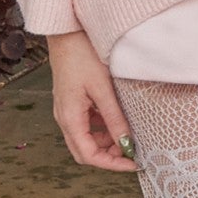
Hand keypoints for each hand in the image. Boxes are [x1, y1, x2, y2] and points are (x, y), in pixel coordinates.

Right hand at [49, 32, 136, 172]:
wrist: (66, 33)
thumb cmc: (81, 56)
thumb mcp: (103, 89)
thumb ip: (115, 118)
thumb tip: (127, 144)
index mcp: (69, 118)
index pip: (89, 155)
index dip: (112, 164)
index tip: (133, 163)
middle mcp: (64, 118)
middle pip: (84, 152)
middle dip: (108, 157)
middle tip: (132, 153)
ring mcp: (66, 110)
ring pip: (86, 139)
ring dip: (105, 143)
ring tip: (127, 134)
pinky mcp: (71, 102)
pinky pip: (85, 125)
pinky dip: (101, 129)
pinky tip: (116, 120)